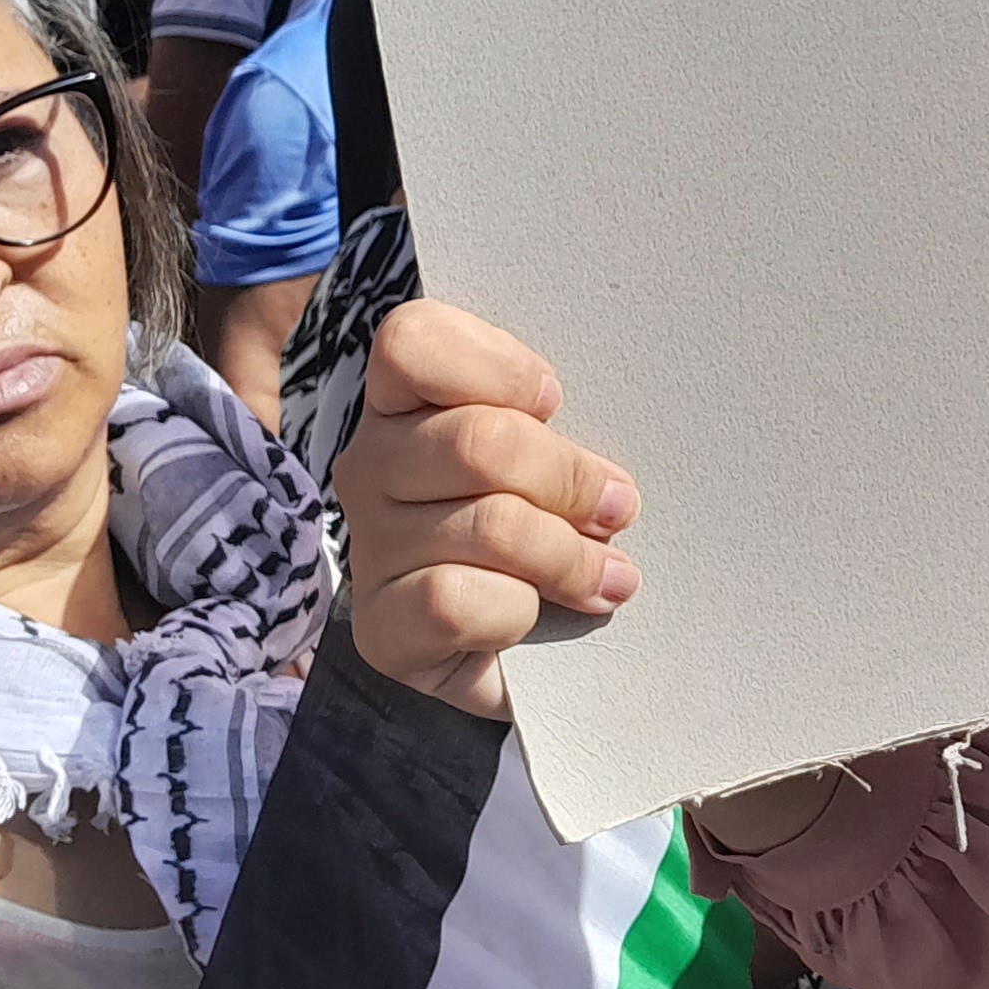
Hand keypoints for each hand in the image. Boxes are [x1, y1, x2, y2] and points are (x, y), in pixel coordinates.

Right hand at [339, 301, 638, 719]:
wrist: (522, 645)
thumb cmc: (542, 524)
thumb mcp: (552, 458)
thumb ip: (561, 434)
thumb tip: (609, 482)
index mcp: (404, 402)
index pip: (411, 342)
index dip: (497, 366)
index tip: (553, 402)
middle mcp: (371, 465)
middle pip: (478, 443)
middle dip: (569, 479)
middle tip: (617, 507)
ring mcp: (371, 547)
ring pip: (487, 525)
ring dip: (568, 555)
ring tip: (608, 575)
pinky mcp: (381, 628)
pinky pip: (454, 602)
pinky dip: (517, 609)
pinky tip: (539, 613)